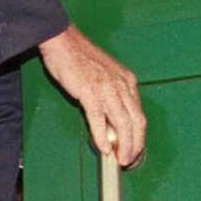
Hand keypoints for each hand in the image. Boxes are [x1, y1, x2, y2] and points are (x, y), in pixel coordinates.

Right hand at [38, 25, 145, 165]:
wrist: (62, 41)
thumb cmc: (78, 56)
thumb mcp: (103, 74)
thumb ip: (110, 94)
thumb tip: (109, 119)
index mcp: (126, 80)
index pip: (139, 113)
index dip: (138, 134)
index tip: (134, 147)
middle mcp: (121, 85)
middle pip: (136, 121)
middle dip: (135, 144)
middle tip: (129, 159)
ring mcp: (106, 88)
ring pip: (122, 123)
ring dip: (123, 145)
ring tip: (121, 158)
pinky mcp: (89, 91)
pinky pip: (99, 119)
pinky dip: (101, 136)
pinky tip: (103, 147)